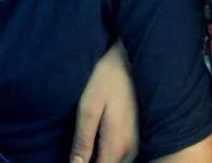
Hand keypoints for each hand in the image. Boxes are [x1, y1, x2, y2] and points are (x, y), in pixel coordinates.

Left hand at [70, 42, 138, 162]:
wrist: (129, 59)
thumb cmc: (107, 79)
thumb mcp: (88, 108)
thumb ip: (82, 141)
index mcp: (116, 145)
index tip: (73, 160)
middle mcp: (131, 150)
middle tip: (76, 152)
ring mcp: (137, 144)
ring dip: (100, 159)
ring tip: (84, 148)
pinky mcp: (138, 137)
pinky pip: (121, 156)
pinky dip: (108, 155)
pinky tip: (96, 143)